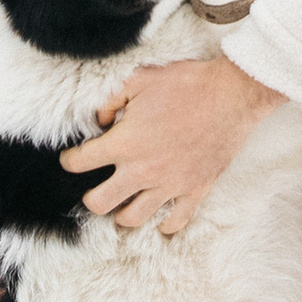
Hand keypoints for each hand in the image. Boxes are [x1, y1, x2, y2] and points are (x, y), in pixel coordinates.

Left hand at [60, 54, 285, 235]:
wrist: (232, 95)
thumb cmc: (187, 84)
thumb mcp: (141, 78)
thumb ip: (111, 99)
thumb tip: (100, 119)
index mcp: (125, 143)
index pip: (81, 163)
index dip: (69, 160)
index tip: (71, 158)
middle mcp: (142, 170)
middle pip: (99, 204)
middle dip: (91, 197)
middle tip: (96, 187)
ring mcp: (169, 185)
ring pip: (132, 218)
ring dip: (122, 213)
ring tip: (124, 202)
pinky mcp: (194, 191)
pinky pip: (174, 222)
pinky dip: (163, 223)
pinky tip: (158, 215)